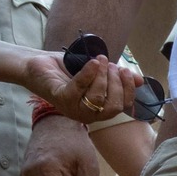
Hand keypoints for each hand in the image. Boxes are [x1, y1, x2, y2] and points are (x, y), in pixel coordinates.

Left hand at [24, 52, 140, 123]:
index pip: (122, 107)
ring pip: (98, 99)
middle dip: (116, 84)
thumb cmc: (65, 70)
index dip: (128, 90)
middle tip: (111, 65)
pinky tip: (93, 62)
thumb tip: (140, 80)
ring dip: (102, 77)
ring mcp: (73, 109)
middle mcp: (87, 114)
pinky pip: (79, 89)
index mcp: (97, 110)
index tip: (126, 72)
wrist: (35, 65)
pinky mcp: (61, 99)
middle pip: (113, 107)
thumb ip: (115, 77)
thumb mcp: (95, 72)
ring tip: (99, 60)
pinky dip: (88, 74)